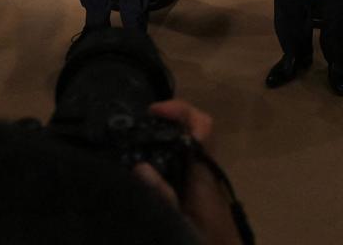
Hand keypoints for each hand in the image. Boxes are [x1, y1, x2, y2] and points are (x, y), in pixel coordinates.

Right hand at [133, 99, 243, 244]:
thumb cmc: (207, 241)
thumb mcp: (180, 224)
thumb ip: (163, 198)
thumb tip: (140, 166)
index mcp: (203, 174)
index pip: (202, 127)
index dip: (180, 110)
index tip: (152, 111)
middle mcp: (205, 170)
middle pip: (195, 129)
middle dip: (168, 119)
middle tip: (138, 125)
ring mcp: (203, 179)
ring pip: (188, 144)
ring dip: (166, 136)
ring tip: (135, 141)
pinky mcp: (198, 191)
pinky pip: (183, 161)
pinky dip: (165, 154)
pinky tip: (144, 168)